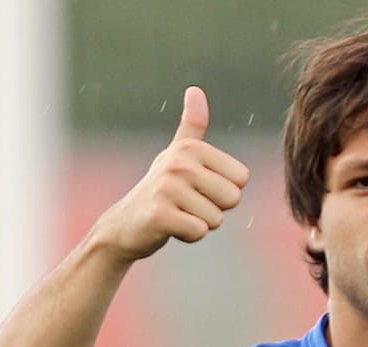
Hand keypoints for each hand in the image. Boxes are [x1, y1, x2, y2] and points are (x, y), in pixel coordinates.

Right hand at [93, 86, 249, 262]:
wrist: (126, 224)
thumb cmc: (161, 189)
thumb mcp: (177, 154)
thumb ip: (192, 125)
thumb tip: (195, 90)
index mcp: (192, 148)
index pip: (242, 180)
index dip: (223, 191)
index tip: (197, 188)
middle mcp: (180, 163)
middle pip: (233, 199)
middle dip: (214, 209)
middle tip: (186, 204)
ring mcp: (168, 188)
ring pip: (217, 219)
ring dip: (199, 223)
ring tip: (176, 213)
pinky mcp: (160, 215)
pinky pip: (199, 231)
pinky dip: (189, 236)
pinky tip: (170, 227)